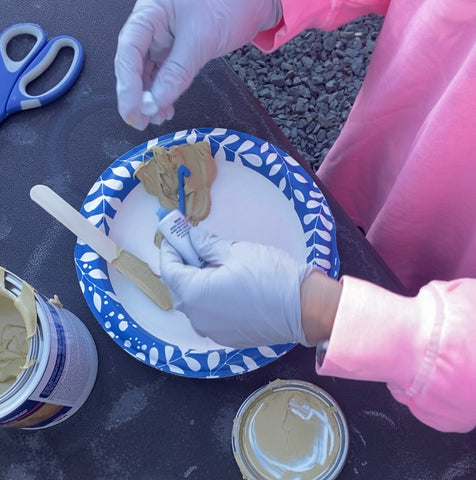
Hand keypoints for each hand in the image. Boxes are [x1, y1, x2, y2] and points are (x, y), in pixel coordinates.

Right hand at [115, 0, 281, 129]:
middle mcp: (150, 27)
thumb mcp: (199, 41)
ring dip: (149, 99)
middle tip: (139, 122)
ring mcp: (162, 40)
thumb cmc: (227, 5)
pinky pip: (163, 75)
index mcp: (148, 14)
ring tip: (156, 119)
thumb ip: (176, 73)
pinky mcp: (175, 51)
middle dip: (135, 96)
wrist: (252, 3)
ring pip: (146, 73)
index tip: (133, 112)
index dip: (127, 86)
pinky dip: (163, 94)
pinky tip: (165, 109)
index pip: (128, 53)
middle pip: (132, 65)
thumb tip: (155, 103)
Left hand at [159, 228, 313, 347]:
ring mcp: (211, 331)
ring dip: (197, 284)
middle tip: (197, 248)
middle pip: (179, 288)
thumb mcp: (236, 251)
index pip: (168, 269)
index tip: (175, 236)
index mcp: (194, 293)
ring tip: (215, 267)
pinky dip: (210, 301)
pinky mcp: (225, 338)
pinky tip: (227, 288)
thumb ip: (206, 245)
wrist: (303, 308)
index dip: (170, 250)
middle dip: (184, 266)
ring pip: (193, 303)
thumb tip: (191, 237)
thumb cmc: (270, 276)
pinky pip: (208, 316)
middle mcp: (197, 317)